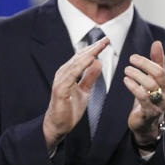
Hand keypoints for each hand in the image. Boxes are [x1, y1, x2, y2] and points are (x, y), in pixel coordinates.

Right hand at [43, 37, 110, 152]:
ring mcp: (61, 81)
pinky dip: (80, 66)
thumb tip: (98, 63)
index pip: (82, 58)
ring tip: (99, 46)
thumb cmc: (69, 108)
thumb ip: (90, 77)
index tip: (106, 41)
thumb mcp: (84, 90)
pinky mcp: (60, 89)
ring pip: (75, 63)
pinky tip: (90, 60)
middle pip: (79, 57)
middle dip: (93, 47)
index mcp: (69, 73)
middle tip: (106, 39)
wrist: (58, 125)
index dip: (94, 49)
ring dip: (88, 54)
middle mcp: (63, 74)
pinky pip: (71, 75)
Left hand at [124, 40, 164, 144]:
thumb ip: (157, 61)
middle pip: (160, 74)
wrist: (147, 121)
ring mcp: (161, 103)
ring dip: (136, 74)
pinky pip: (142, 97)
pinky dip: (133, 86)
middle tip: (132, 58)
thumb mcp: (154, 78)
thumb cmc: (151, 96)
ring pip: (150, 85)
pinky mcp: (150, 111)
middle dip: (145, 63)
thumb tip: (157, 43)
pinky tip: (126, 80)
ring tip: (127, 69)